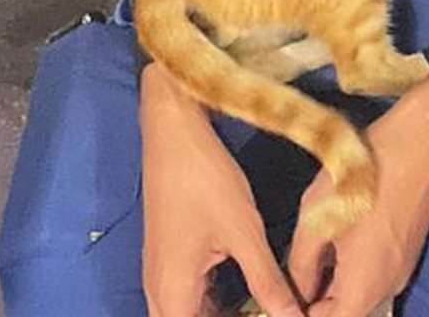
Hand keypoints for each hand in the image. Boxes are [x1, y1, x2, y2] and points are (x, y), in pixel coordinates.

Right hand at [140, 63, 303, 316]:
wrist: (173, 130)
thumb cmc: (204, 178)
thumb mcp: (243, 233)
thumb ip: (268, 283)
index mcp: (172, 295)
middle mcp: (159, 291)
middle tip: (266, 314)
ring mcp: (160, 273)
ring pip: (188, 314)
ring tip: (260, 309)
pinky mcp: (168, 255)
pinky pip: (188, 297)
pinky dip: (214, 303)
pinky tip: (245, 295)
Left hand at [286, 74, 428, 314]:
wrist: (419, 143)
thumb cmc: (365, 176)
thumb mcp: (316, 218)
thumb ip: (301, 263)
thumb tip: (298, 288)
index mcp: (363, 289)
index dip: (304, 313)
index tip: (287, 295)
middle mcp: (387, 287)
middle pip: (347, 311)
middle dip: (318, 298)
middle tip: (294, 269)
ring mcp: (400, 268)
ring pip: (360, 291)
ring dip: (334, 280)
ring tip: (313, 247)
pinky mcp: (406, 249)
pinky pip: (374, 272)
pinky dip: (352, 264)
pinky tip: (338, 232)